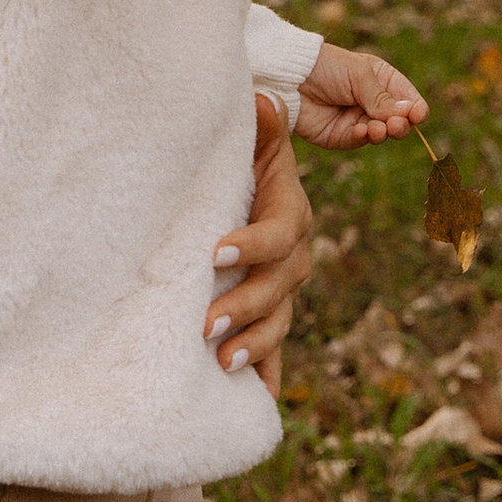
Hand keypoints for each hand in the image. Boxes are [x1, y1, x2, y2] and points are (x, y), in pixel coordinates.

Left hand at [206, 94, 314, 395]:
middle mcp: (293, 256)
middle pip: (279, 286)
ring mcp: (283, 289)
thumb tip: (262, 99)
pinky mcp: (269, 314)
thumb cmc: (242, 160)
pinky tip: (258, 403)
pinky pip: (274, 349)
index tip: (214, 253)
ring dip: (255, 345)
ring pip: (279, 322)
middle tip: (207, 325)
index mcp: (289, 212)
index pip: (279, 233)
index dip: (251, 245)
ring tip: (224, 363)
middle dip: (245, 306)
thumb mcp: (250, 141)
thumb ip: (258, 127)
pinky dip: (268, 376)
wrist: (246, 184)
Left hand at [294, 45, 427, 148]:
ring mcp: (358, 120)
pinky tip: (362, 131)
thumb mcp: (358, 75)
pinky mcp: (341, 136)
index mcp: (382, 80)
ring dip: (383, 132)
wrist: (289, 77)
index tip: (418, 114)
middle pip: (398, 120)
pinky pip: (359, 141)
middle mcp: (373, 102)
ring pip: (381, 134)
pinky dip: (363, 138)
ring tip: (380, 128)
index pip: (408, 98)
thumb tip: (409, 113)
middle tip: (397, 124)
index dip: (415, 108)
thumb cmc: (326, 66)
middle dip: (401, 124)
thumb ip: (381, 97)